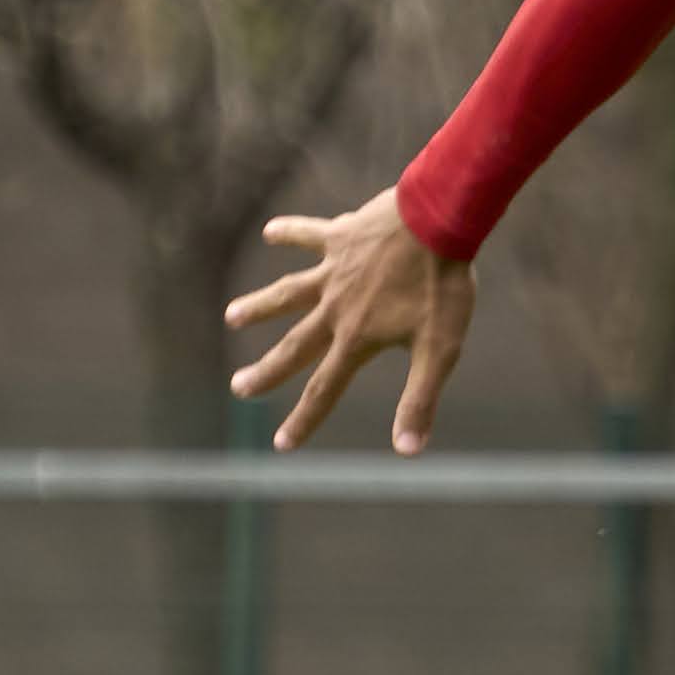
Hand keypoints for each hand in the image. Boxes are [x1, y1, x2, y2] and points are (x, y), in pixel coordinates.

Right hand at [225, 187, 477, 453]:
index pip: (325, 389)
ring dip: (259, 306)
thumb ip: (419, 399)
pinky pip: (308, 236)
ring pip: (287, 293)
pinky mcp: (340, 237)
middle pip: (295, 346)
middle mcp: (336, 308)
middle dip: (267, 371)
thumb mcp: (439, 349)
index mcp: (358, 338)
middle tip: (238, 387)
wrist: (440, 222)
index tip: (281, 444)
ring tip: (230, 315)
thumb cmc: (444, 287)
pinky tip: (270, 231)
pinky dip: (288, 233)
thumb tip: (407, 451)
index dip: (304, 418)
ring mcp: (334, 271)